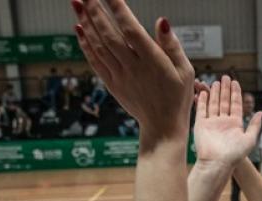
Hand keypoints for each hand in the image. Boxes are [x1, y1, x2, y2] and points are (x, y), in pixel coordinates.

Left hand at [72, 0, 192, 149]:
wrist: (162, 127)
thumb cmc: (177, 97)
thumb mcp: (185, 71)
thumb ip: (172, 45)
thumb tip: (161, 21)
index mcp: (152, 61)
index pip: (132, 30)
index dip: (119, 10)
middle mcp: (133, 67)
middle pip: (109, 34)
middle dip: (95, 11)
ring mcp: (120, 76)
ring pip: (99, 46)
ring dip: (86, 23)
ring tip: (76, 3)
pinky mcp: (113, 84)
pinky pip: (95, 61)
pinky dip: (85, 44)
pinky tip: (79, 28)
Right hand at [194, 76, 261, 167]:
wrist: (217, 163)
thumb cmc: (234, 154)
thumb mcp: (249, 139)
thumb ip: (254, 125)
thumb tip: (261, 112)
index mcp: (235, 124)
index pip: (235, 104)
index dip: (235, 93)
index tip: (235, 82)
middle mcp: (223, 122)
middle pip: (224, 102)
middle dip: (225, 89)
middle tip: (225, 77)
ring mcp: (212, 123)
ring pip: (213, 104)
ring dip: (215, 93)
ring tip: (216, 82)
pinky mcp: (201, 125)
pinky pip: (202, 110)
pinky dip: (202, 101)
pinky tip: (204, 92)